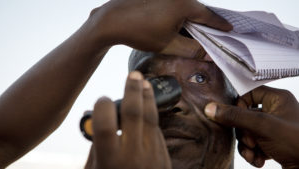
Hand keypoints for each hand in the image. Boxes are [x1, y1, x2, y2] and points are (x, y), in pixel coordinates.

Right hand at [85, 71, 170, 168]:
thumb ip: (97, 147)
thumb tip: (99, 121)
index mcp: (110, 161)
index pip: (105, 125)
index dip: (103, 107)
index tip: (103, 100)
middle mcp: (133, 157)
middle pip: (133, 113)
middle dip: (133, 90)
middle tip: (134, 75)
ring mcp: (152, 157)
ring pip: (151, 119)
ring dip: (147, 98)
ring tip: (145, 83)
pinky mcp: (165, 159)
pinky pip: (157, 132)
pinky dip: (150, 118)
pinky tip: (147, 108)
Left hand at [90, 0, 231, 57]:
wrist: (112, 20)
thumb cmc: (139, 32)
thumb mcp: (168, 44)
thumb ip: (191, 49)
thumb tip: (208, 55)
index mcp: (184, 5)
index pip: (208, 16)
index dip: (220, 24)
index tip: (230, 29)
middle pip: (198, 10)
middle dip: (205, 23)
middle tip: (213, 34)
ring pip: (185, 7)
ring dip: (190, 20)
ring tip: (194, 33)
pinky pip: (175, 4)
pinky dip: (179, 14)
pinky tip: (176, 24)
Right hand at [204, 86, 298, 168]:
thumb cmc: (297, 142)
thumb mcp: (263, 126)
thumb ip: (236, 116)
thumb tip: (212, 109)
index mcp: (277, 99)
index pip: (248, 94)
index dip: (239, 106)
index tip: (236, 118)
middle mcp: (275, 111)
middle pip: (244, 115)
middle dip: (243, 132)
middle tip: (250, 141)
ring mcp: (273, 128)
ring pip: (247, 131)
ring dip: (246, 145)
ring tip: (253, 153)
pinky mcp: (272, 142)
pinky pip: (254, 143)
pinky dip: (252, 152)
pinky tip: (259, 160)